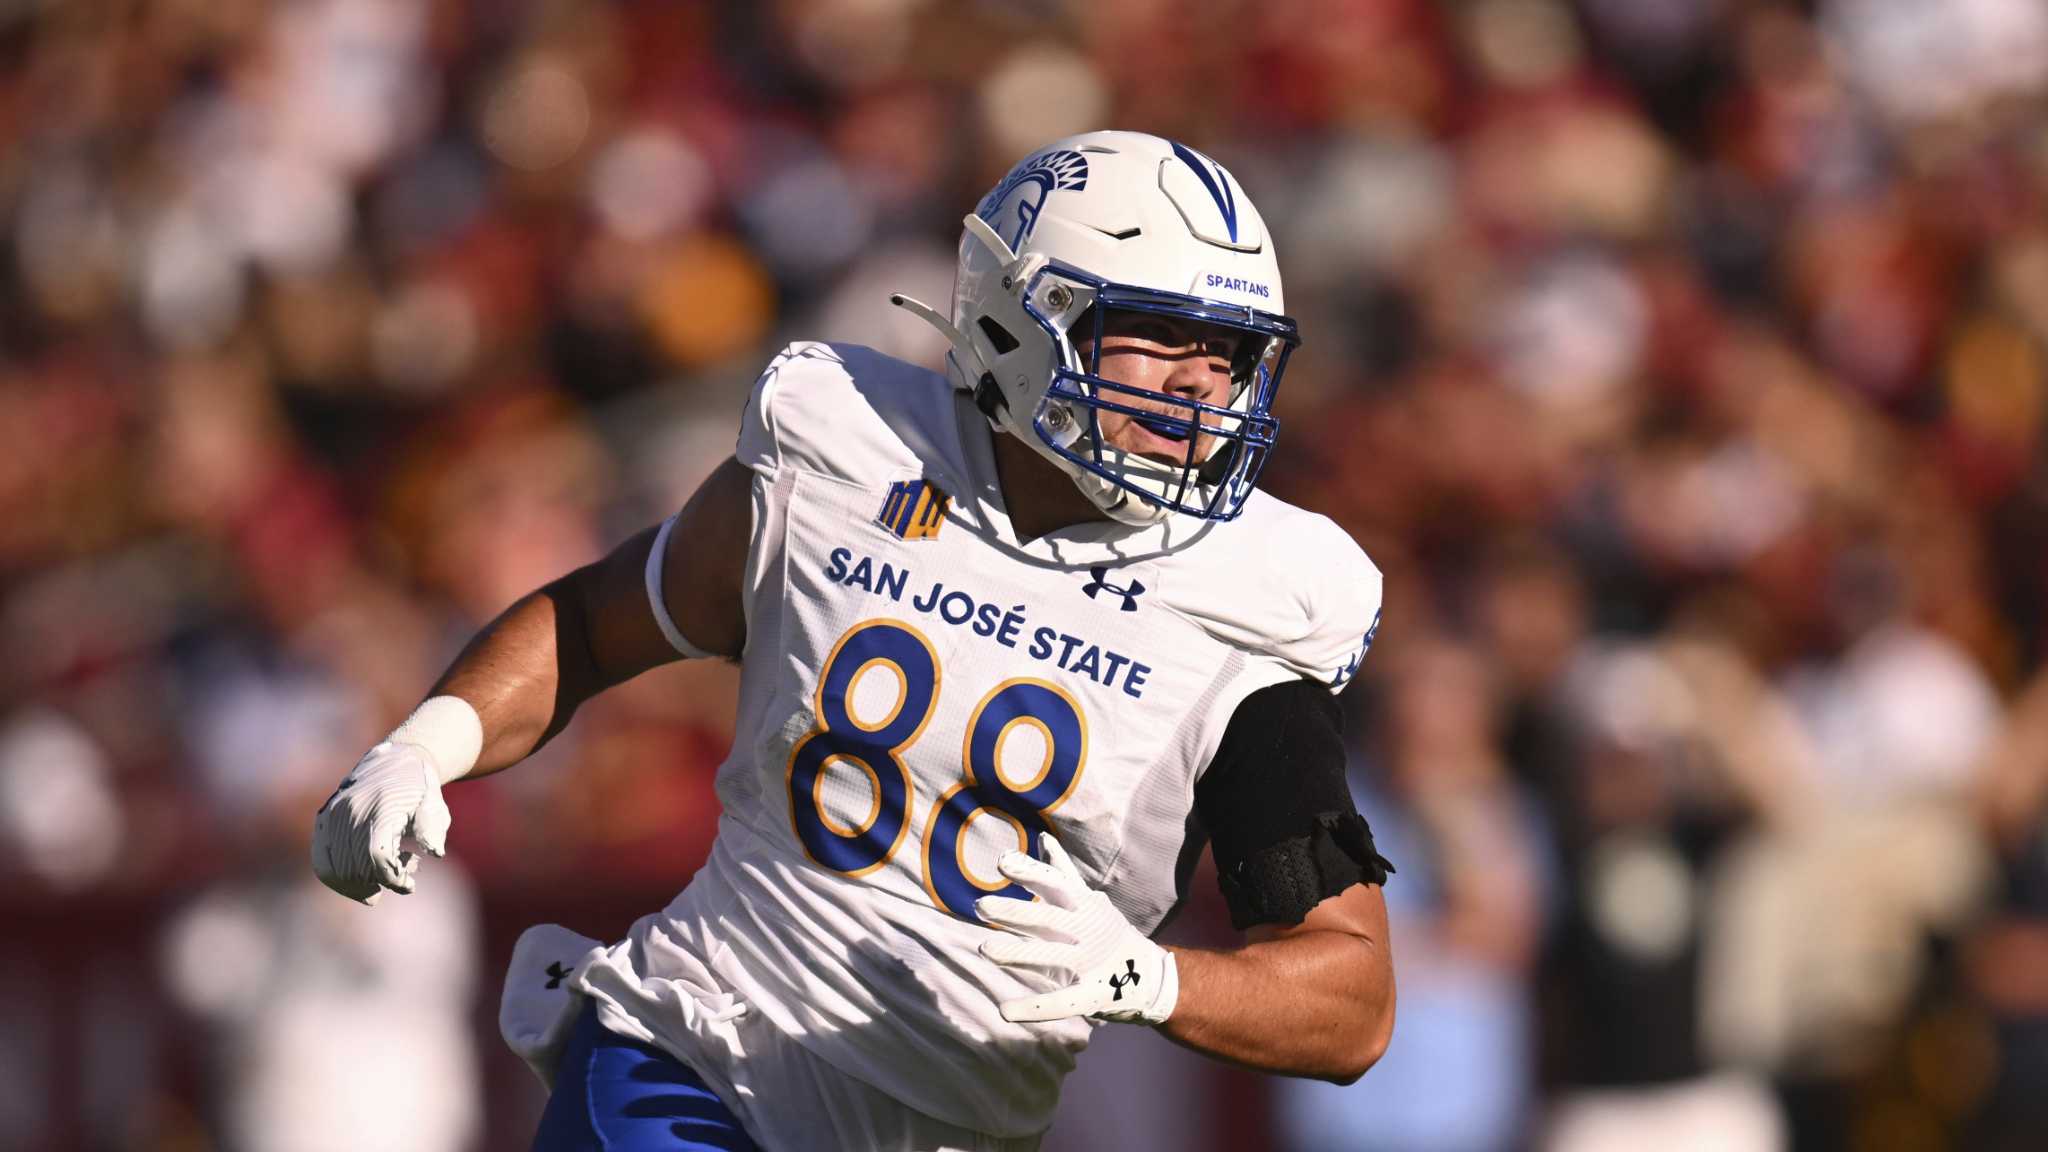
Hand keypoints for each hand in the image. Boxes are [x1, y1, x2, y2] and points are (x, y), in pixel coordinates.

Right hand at [310, 741, 452, 904]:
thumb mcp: (434, 805)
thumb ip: (432, 828)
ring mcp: (333, 814)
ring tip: (380, 881)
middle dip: (379, 883)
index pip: (378, 855)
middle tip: (399, 878)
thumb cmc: (419, 789)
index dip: (393, 878)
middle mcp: (352, 809)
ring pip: (334, 869)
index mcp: (381, 805)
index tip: (410, 885)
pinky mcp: (324, 819)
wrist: (396, 761)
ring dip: (358, 886)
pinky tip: (359, 881)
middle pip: (355, 867)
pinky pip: (321, 860)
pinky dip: (338, 879)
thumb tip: (435, 852)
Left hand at [976, 835, 1178, 1024]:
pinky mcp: (1094, 995)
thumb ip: (1060, 872)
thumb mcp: (1085, 900)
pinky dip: (1035, 1007)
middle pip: (1048, 918)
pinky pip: (1063, 1001)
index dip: (1030, 872)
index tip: (1002, 862)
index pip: (1056, 883)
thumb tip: (1043, 838)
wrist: (1149, 976)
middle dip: (1015, 911)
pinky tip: (1005, 1010)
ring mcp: (1092, 962)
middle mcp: (1088, 930)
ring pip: (1052, 954)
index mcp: (1084, 905)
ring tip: (985, 950)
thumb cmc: (1105, 932)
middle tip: (981, 906)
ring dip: (1018, 952)